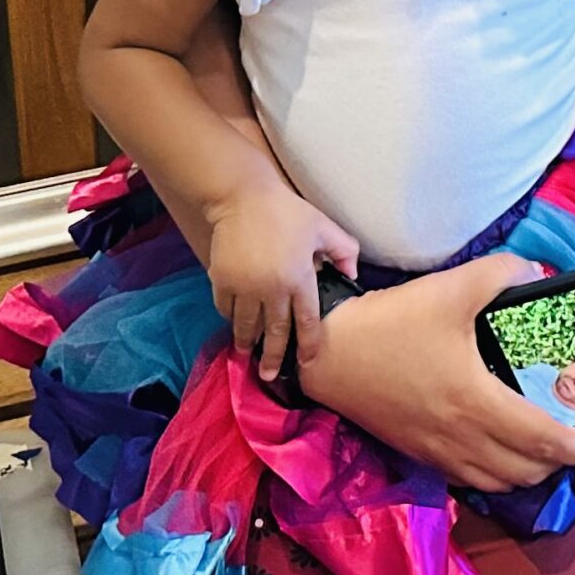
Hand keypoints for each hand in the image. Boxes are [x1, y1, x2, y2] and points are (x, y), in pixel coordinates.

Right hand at [206, 181, 358, 382]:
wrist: (242, 198)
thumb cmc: (288, 212)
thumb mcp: (325, 227)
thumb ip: (344, 251)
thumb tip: (352, 275)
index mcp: (300, 279)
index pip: (307, 321)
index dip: (308, 344)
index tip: (307, 363)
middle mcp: (271, 289)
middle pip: (275, 331)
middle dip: (273, 356)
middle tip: (269, 376)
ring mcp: (243, 287)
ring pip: (247, 324)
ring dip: (248, 341)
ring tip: (247, 354)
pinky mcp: (221, 281)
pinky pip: (226, 308)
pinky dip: (231, 319)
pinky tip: (236, 324)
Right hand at [296, 253, 574, 492]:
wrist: (326, 355)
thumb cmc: (392, 324)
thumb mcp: (453, 287)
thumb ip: (502, 274)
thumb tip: (537, 274)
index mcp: (477, 402)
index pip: (546, 443)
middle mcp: (462, 438)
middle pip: (530, 472)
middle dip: (564, 459)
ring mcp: (439, 452)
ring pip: (502, 483)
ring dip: (532, 469)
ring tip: (546, 438)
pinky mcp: (420, 454)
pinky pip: (472, 480)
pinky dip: (498, 472)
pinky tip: (502, 444)